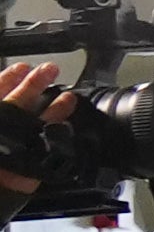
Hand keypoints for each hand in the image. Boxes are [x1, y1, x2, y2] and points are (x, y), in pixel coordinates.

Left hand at [0, 62, 59, 207]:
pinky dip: (61, 133)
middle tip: (50, 70)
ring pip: (38, 122)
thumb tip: (40, 109)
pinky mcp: (33, 164)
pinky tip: (69, 121)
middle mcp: (3, 128)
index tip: (23, 67)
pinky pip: (51, 146)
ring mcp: (18, 145)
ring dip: (54, 108)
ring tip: (68, 96)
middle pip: (21, 101)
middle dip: (36, 83)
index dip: (10, 77)